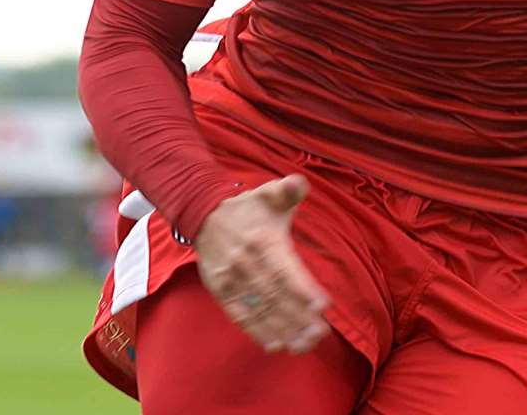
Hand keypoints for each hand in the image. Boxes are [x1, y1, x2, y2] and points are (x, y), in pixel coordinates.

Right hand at [192, 174, 331, 353]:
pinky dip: (256, 331)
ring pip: (259, 308)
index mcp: (263, 240)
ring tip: (304, 345)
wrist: (203, 214)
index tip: (323, 305)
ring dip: (282, 329)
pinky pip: (239, 314)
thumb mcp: (269, 193)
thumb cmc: (249, 207)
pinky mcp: (221, 291)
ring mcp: (232, 279)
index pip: (284, 269)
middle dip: (298, 316)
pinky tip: (275, 344)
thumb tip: (297, 183)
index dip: (303, 288)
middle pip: (275, 295)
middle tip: (319, 334)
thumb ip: (287, 190)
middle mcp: (247, 263)